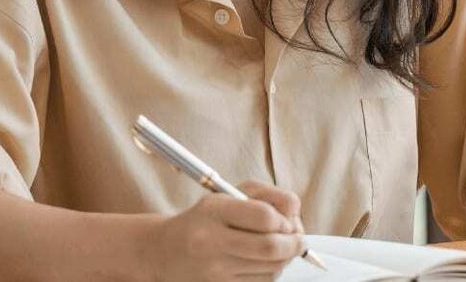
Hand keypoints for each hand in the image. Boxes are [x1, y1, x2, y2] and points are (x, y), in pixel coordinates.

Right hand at [143, 180, 307, 281]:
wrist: (166, 251)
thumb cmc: (206, 219)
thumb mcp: (230, 194)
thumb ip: (267, 196)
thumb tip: (295, 213)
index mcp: (215, 211)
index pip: (264, 217)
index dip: (284, 220)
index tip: (287, 220)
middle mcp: (212, 242)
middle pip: (271, 247)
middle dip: (294, 243)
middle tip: (299, 239)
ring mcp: (215, 270)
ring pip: (271, 269)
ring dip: (285, 258)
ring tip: (280, 248)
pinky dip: (271, 272)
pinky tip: (263, 262)